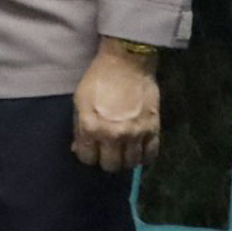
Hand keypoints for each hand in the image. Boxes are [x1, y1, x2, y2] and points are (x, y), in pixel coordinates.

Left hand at [72, 40, 160, 170]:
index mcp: (91, 127)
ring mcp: (136, 134)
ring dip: (125, 160)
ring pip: (131, 164)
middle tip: (106, 152)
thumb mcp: (79, 102)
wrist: (127, 64)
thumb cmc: (98, 80)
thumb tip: (78, 148)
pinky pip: (151, 155)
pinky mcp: (154, 130)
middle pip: (110, 166)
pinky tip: (138, 151)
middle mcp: (113, 135)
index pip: (88, 158)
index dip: (87, 155)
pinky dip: (144, 157)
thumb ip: (79, 127)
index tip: (89, 150)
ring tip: (122, 152)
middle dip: (105, 161)